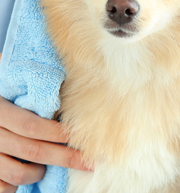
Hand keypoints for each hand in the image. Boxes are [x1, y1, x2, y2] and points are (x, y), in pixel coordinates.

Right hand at [0, 54, 92, 192]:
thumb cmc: (3, 95)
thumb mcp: (10, 89)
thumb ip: (30, 91)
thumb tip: (64, 82)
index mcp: (0, 111)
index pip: (32, 125)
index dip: (57, 132)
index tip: (79, 135)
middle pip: (33, 151)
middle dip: (65, 157)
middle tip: (87, 161)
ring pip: (19, 173)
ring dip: (40, 171)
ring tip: (48, 164)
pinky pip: (4, 187)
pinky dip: (19, 185)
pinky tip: (29, 172)